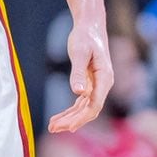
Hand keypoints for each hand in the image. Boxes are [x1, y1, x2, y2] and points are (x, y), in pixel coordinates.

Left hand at [50, 17, 112, 133]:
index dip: (82, 117)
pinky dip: (70, 111)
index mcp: (105, 78)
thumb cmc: (85, 37)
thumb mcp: (80, 53)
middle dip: (72, 121)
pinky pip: (81, 102)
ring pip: (84, 108)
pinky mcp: (90, 84)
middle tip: (52, 128)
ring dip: (69, 118)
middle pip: (89, 110)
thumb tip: (79, 93)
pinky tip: (58, 118)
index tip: (68, 127)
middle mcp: (104, 85)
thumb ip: (79, 73)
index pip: (95, 104)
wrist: (90, 27)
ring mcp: (97, 86)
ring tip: (52, 126)